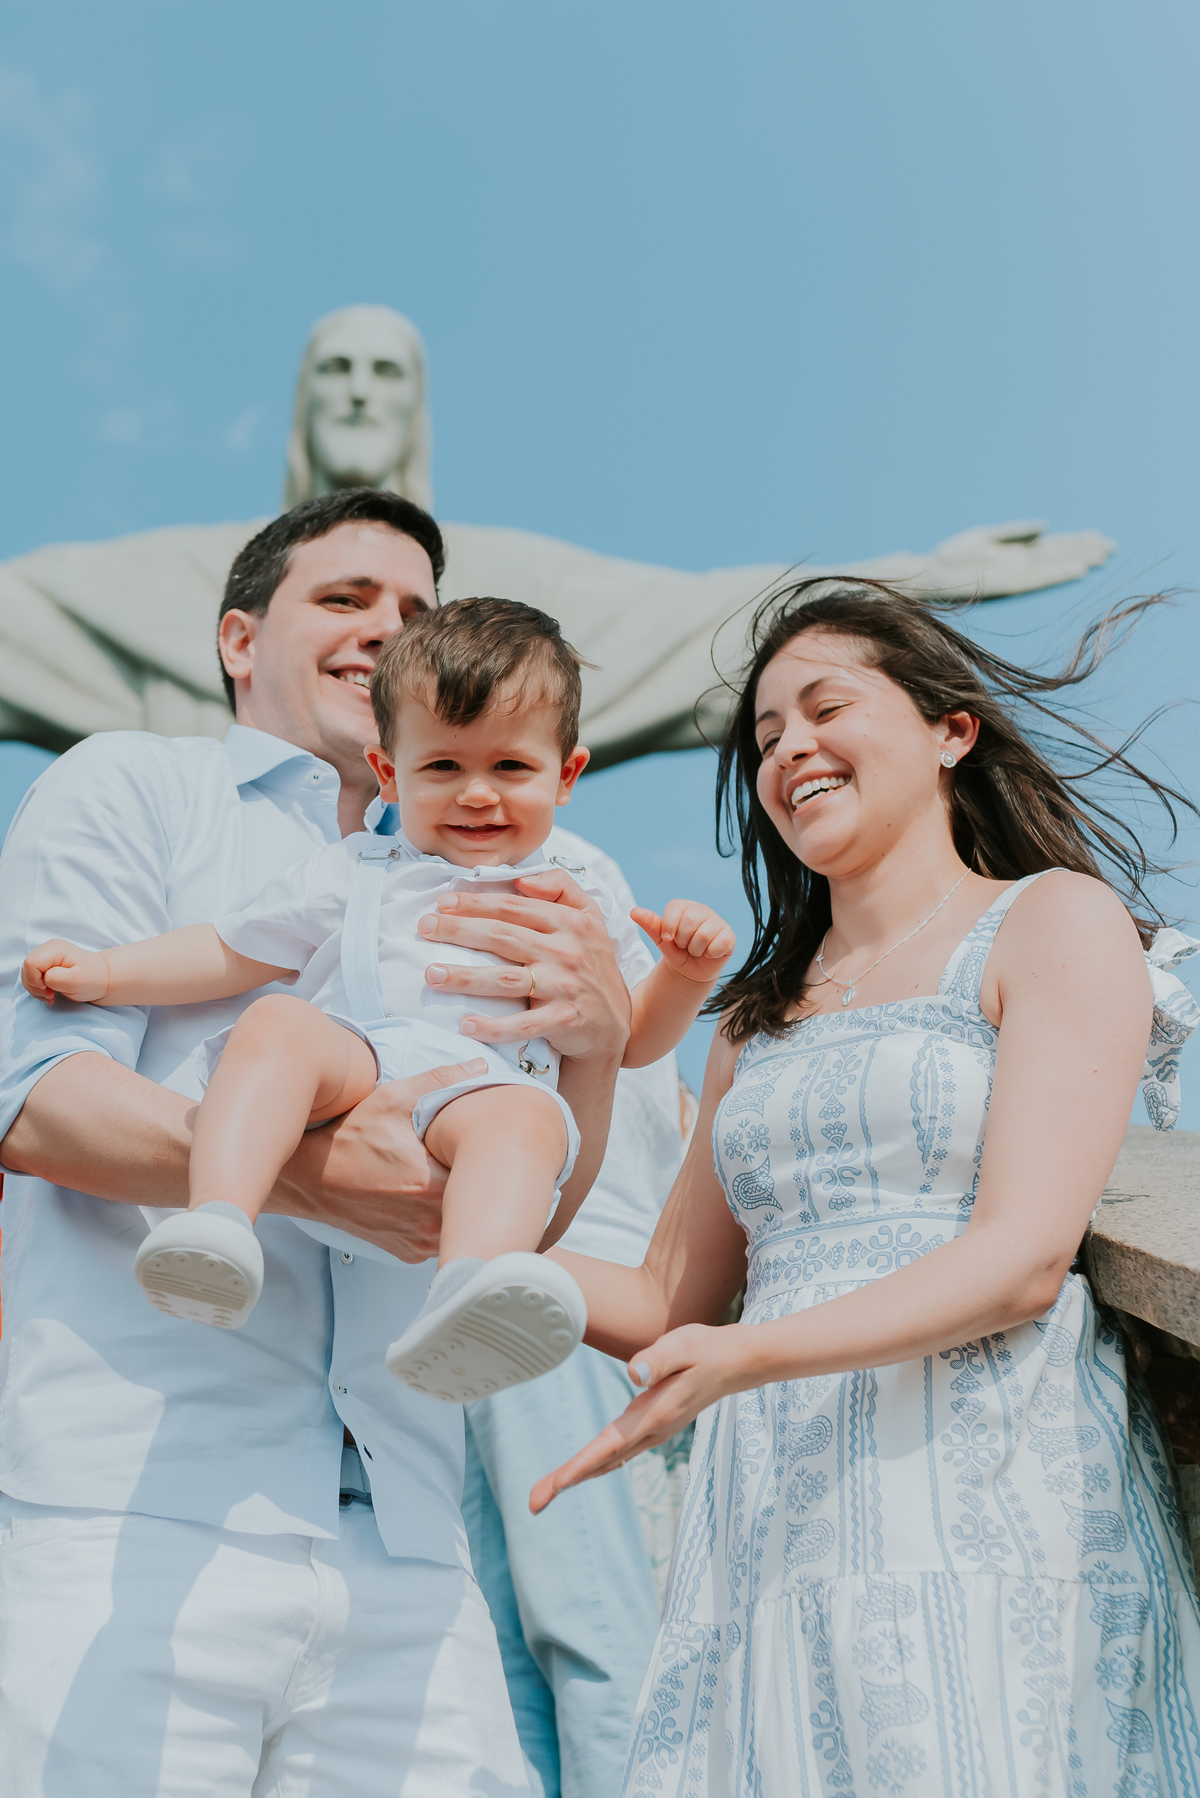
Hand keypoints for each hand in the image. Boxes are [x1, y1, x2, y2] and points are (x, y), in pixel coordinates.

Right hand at [22, 938, 109, 1004]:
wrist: (102, 979)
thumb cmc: (92, 979)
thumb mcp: (76, 981)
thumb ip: (56, 978)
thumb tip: (43, 977)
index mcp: (56, 949)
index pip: (31, 963)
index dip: (35, 980)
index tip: (50, 990)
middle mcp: (48, 948)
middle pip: (26, 968)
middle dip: (34, 986)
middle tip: (51, 994)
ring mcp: (46, 954)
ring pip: (26, 973)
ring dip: (36, 988)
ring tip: (51, 995)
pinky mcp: (45, 963)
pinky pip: (31, 976)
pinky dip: (37, 988)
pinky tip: (50, 992)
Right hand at [270, 1058, 487, 1262]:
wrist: (313, 1178)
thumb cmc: (350, 1138)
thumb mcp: (393, 1099)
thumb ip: (441, 1081)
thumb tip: (481, 1067)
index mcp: (431, 1185)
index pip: (482, 1176)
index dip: (483, 1158)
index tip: (473, 1145)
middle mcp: (428, 1221)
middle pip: (473, 1202)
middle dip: (471, 1180)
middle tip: (455, 1158)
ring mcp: (419, 1241)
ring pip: (458, 1222)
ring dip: (455, 1203)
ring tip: (438, 1177)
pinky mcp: (408, 1252)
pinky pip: (438, 1237)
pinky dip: (436, 1219)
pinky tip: (421, 1198)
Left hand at [419, 870, 630, 1062]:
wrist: (614, 1022)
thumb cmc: (591, 964)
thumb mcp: (589, 917)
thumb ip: (561, 887)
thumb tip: (524, 880)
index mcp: (570, 923)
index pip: (514, 907)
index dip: (476, 903)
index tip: (443, 902)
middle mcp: (568, 951)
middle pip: (503, 937)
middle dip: (459, 930)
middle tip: (425, 928)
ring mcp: (565, 988)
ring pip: (506, 980)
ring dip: (466, 977)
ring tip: (432, 975)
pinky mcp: (562, 1021)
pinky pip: (523, 1025)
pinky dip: (494, 1027)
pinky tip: (465, 1024)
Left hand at [529, 1322, 751, 1513]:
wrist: (736, 1363)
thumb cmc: (707, 1349)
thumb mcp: (684, 1344)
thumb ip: (657, 1359)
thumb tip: (632, 1374)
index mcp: (655, 1415)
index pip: (610, 1445)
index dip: (581, 1465)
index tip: (555, 1486)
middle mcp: (653, 1431)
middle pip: (603, 1461)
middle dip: (567, 1481)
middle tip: (533, 1503)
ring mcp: (655, 1432)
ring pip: (610, 1460)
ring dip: (578, 1475)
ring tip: (545, 1492)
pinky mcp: (655, 1426)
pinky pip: (619, 1452)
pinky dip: (597, 1464)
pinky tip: (582, 1470)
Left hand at [630, 900, 735, 983]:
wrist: (690, 971)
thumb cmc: (675, 951)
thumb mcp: (661, 939)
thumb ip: (650, 925)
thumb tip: (634, 912)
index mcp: (685, 906)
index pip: (675, 908)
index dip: (668, 926)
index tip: (668, 938)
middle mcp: (703, 910)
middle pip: (689, 920)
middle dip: (682, 940)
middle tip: (684, 945)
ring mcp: (718, 922)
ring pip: (703, 935)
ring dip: (695, 949)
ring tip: (695, 950)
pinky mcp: (729, 936)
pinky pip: (719, 943)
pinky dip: (710, 953)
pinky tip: (709, 953)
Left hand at [921, 520, 1114, 599]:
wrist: (930, 572)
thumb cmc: (954, 555)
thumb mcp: (985, 536)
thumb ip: (1016, 531)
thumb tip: (1046, 525)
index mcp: (1016, 552)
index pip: (1053, 546)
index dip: (1076, 541)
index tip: (1099, 536)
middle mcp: (1020, 563)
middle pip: (1059, 554)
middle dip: (1085, 549)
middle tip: (1113, 546)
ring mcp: (1016, 573)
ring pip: (1055, 565)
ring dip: (1079, 559)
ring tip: (1103, 554)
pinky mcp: (1007, 584)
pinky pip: (1039, 578)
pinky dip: (1059, 573)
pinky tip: (1078, 568)